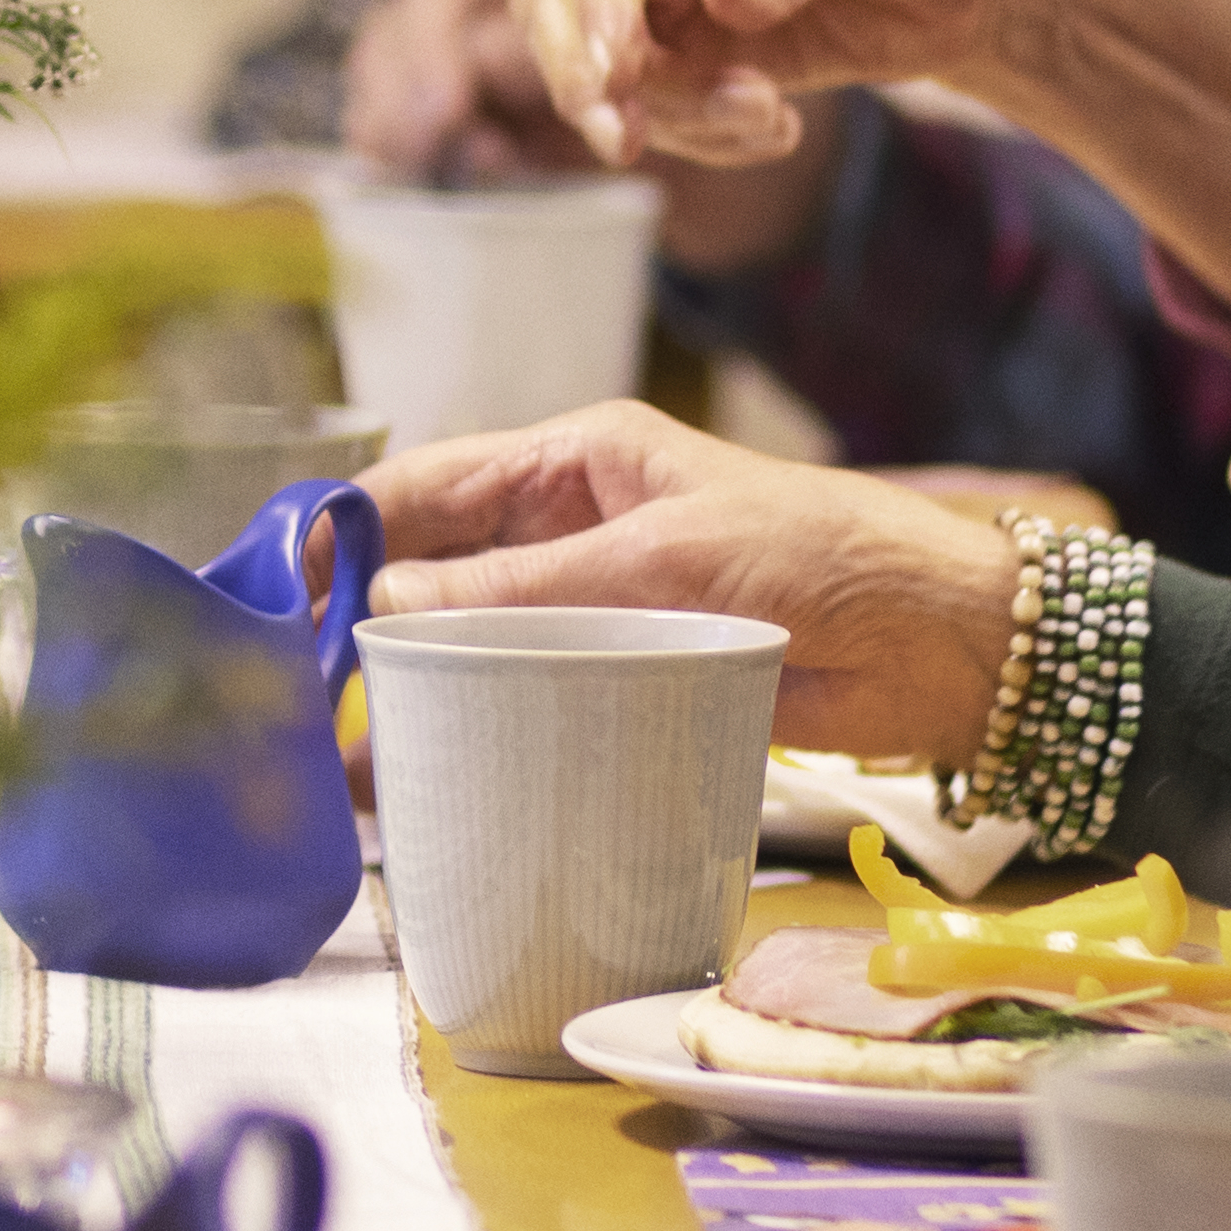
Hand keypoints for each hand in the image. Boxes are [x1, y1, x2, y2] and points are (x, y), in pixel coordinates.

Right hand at [363, 401, 1021, 766]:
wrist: (942, 640)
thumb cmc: (820, 555)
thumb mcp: (663, 559)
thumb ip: (527, 587)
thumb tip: (391, 604)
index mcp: (579, 459)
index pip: (432, 483)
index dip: (353, 529)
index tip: (289, 590)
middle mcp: (575, 525)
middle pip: (438, 566)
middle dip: (368, 619)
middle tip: (302, 688)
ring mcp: (599, 602)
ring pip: (477, 637)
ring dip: (416, 684)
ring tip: (351, 751)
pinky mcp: (630, 672)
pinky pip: (533, 692)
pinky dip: (482, 724)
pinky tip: (438, 771)